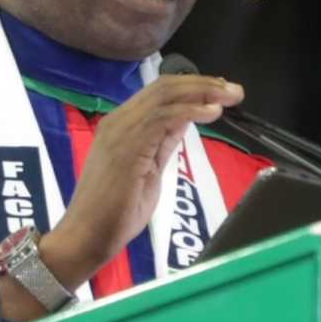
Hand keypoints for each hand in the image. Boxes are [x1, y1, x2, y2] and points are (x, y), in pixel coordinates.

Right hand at [0, 75, 243, 321]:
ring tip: (229, 96)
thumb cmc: (114, 214)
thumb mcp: (148, 171)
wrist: (86, 237)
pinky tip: (211, 112)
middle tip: (234, 89)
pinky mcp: (127, 146)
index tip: (221, 91)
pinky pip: (162, 117)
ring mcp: (120, 131)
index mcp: (122, 124)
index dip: (193, 87)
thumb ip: (162, 144)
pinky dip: (190, 110)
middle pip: (164, 87)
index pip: (159, 93)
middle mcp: (119, 120)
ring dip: (202, 92)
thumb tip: (183, 121)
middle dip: (203, 84)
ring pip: (164, 96)